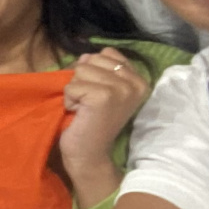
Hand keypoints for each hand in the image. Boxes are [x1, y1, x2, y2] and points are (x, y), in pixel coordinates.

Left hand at [57, 49, 151, 191]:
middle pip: (92, 59)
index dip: (93, 72)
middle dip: (83, 80)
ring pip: (81, 70)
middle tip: (90, 104)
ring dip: (75, 90)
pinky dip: (70, 100)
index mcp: (139, 79)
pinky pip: (73, 86)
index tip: (98, 95)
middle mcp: (136, 82)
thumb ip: (98, 68)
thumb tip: (85, 55)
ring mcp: (122, 89)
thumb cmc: (92, 121)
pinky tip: (79, 114)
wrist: (90, 154)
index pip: (107, 53)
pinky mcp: (104, 97)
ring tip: (85, 109)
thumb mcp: (101, 88)